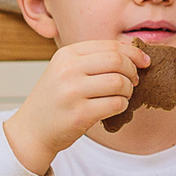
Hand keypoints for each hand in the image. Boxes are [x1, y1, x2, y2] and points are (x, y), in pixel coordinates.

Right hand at [5, 39, 142, 175]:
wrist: (32, 130)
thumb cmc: (54, 100)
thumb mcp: (65, 71)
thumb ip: (92, 60)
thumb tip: (133, 55)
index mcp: (66, 54)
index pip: (109, 45)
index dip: (133, 52)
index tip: (144, 61)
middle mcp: (68, 70)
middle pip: (117, 61)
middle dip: (133, 71)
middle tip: (134, 81)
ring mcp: (73, 92)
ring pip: (119, 83)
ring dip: (128, 90)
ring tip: (122, 95)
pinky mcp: (80, 114)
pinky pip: (115, 104)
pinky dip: (122, 105)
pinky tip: (115, 107)